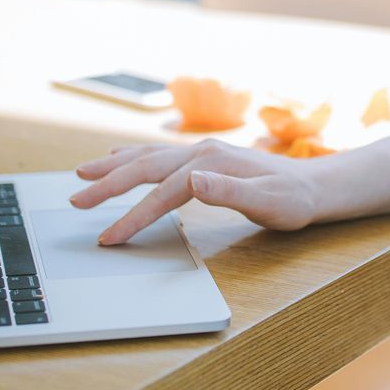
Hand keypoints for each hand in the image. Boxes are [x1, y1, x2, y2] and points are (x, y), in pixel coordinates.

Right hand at [70, 139, 320, 242]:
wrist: (313, 186)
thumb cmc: (292, 200)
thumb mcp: (268, 202)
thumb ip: (230, 191)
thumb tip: (193, 180)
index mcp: (212, 163)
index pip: (163, 191)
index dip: (135, 215)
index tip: (110, 237)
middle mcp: (201, 152)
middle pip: (145, 167)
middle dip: (108, 185)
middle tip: (76, 201)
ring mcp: (200, 152)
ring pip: (147, 156)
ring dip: (113, 167)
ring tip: (82, 174)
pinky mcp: (202, 158)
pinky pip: (157, 156)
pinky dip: (131, 157)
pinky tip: (117, 158)